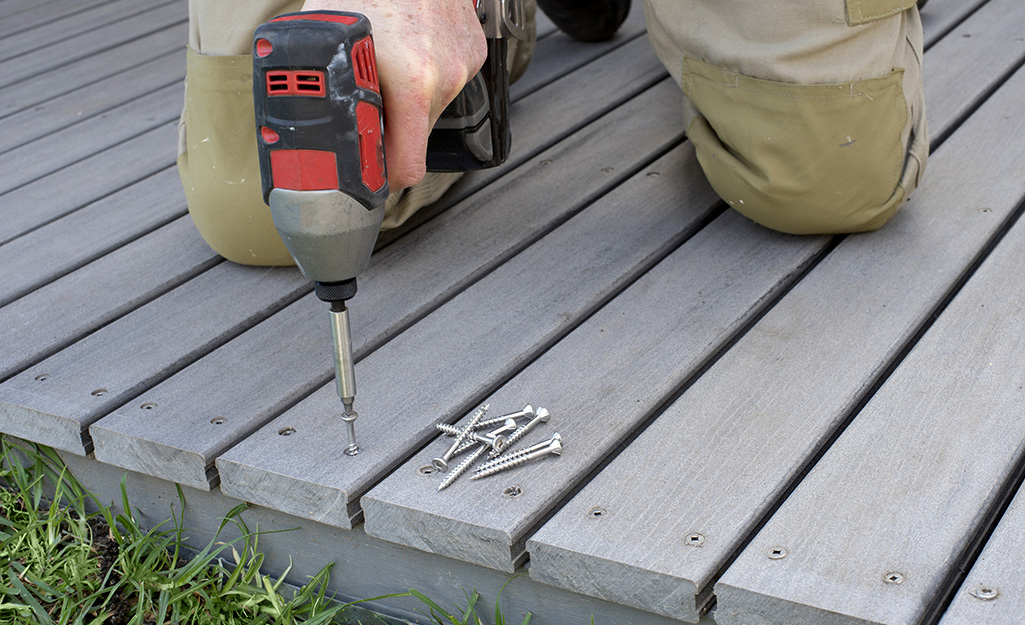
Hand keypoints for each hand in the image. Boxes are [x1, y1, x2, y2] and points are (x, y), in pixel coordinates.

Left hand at [301, 0, 486, 189]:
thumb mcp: (332, 40)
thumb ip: (331, 89)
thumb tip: (312, 128)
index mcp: (411, 86)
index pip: (408, 168)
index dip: (384, 177)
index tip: (371, 178)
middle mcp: (443, 79)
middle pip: (414, 137)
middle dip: (390, 129)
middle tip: (367, 106)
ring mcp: (463, 65)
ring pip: (431, 108)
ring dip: (408, 100)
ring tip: (390, 66)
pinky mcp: (475, 52)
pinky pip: (448, 82)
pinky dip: (429, 76)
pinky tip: (412, 50)